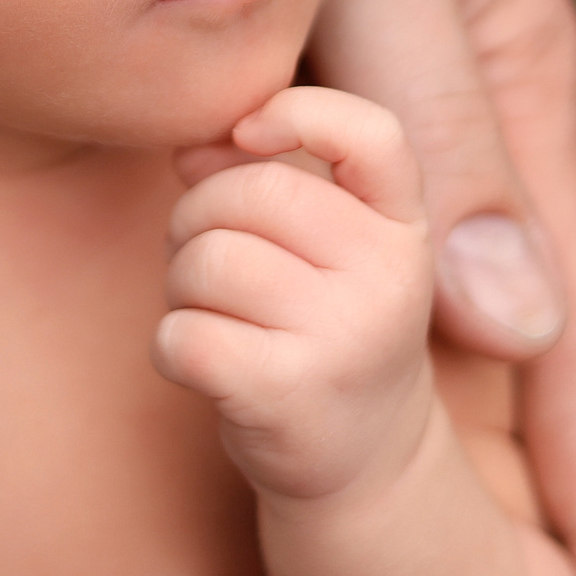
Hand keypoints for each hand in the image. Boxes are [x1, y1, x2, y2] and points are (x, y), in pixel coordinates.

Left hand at [153, 87, 439, 503]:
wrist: (362, 462)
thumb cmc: (321, 323)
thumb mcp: (320, 244)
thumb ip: (261, 173)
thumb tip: (192, 146)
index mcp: (403, 226)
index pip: (372, 134)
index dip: (300, 113)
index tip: (249, 132)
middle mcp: (390, 278)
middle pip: (253, 191)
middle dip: (199, 217)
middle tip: (208, 261)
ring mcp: (346, 338)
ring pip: (209, 260)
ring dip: (182, 286)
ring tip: (214, 314)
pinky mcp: (290, 394)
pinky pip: (183, 333)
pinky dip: (171, 346)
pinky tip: (203, 364)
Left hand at [315, 0, 575, 575]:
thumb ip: (442, 129)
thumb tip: (504, 319)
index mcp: (520, 115)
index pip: (573, 354)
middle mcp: (494, 131)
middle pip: (531, 360)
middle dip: (566, 511)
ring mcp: (445, 110)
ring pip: (461, 307)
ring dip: (486, 441)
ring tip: (511, 575)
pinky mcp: (386, 74)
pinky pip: (396, 228)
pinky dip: (402, 322)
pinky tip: (399, 378)